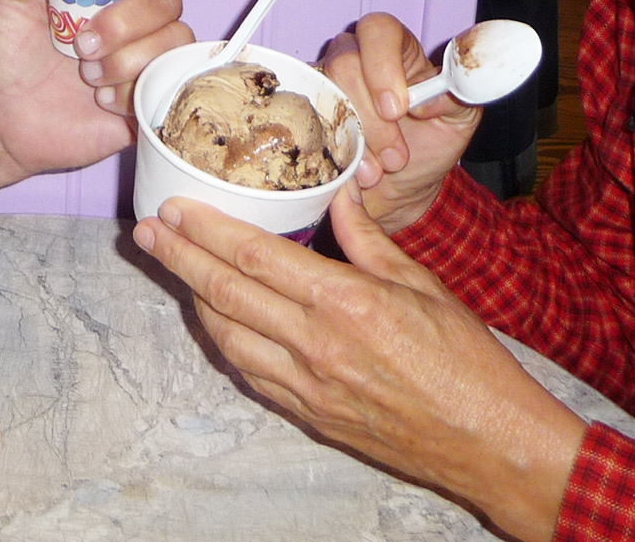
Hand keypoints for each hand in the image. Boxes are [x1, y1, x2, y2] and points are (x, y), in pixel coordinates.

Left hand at [0, 0, 191, 175]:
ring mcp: (145, 52)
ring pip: (175, 41)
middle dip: (128, 20)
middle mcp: (134, 10)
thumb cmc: (3, 43)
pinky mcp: (150, 92)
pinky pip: (170, 84)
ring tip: (86, 75)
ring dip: (129, 59)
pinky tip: (100, 100)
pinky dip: (133, 91)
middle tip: (82, 44)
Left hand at [133, 196, 583, 541]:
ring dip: (193, 299)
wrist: (488, 442)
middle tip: (146, 230)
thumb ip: (368, 238)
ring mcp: (309, 387)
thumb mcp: (422, 284)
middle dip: (179, 258)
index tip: (174, 208)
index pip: (256, 257)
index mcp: (346, 302)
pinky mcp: (311, 416)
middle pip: (226, 293)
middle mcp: (317, 345)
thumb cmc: (466, 360)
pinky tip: (214, 319)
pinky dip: (225, 340)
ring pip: (228, 336)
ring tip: (171, 266)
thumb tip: (337, 192)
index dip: (207, 230)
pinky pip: (251, 373)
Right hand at [320, 15, 477, 231]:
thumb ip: (455, 98)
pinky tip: (356, 171)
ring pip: (324, 96)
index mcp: (396, 48)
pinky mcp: (307, 116)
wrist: (404, 187)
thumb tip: (429, 98)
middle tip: (396, 156)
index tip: (397, 108)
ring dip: (354, 141)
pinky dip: (333, 154)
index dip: (382, 64)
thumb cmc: (429, 144)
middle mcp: (355, 58)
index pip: (379, 29)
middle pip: (345, 64)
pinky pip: (306, 125)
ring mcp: (326, 86)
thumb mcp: (458, 122)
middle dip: (371, 119)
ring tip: (379, 170)